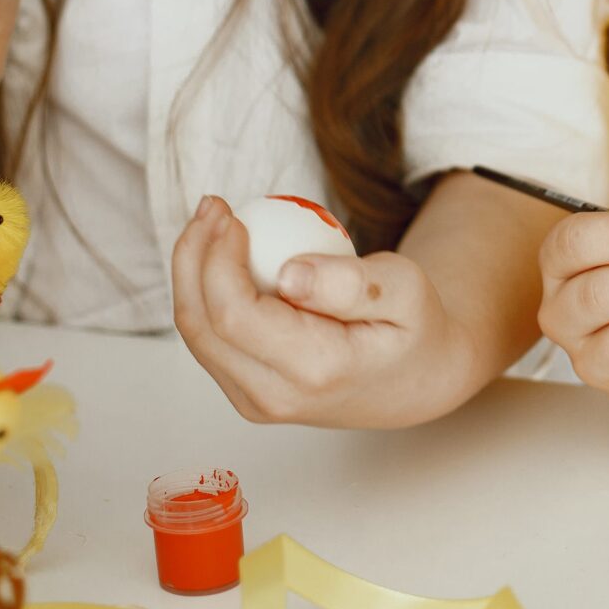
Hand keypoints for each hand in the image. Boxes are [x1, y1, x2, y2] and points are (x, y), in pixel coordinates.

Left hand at [171, 195, 478, 427]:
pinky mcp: (247, 394)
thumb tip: (289, 272)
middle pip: (201, 326)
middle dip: (193, 257)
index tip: (232, 216)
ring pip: (197, 334)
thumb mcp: (407, 290)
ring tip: (212, 222)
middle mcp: (274, 397)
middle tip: (213, 206)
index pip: (235, 316)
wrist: (415, 382)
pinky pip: (210, 340)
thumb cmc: (414, 327)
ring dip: (192, 272)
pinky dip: (206, 292)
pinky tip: (222, 253)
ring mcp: (256, 403)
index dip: (217, 261)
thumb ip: (351, 283)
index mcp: (314, 371)